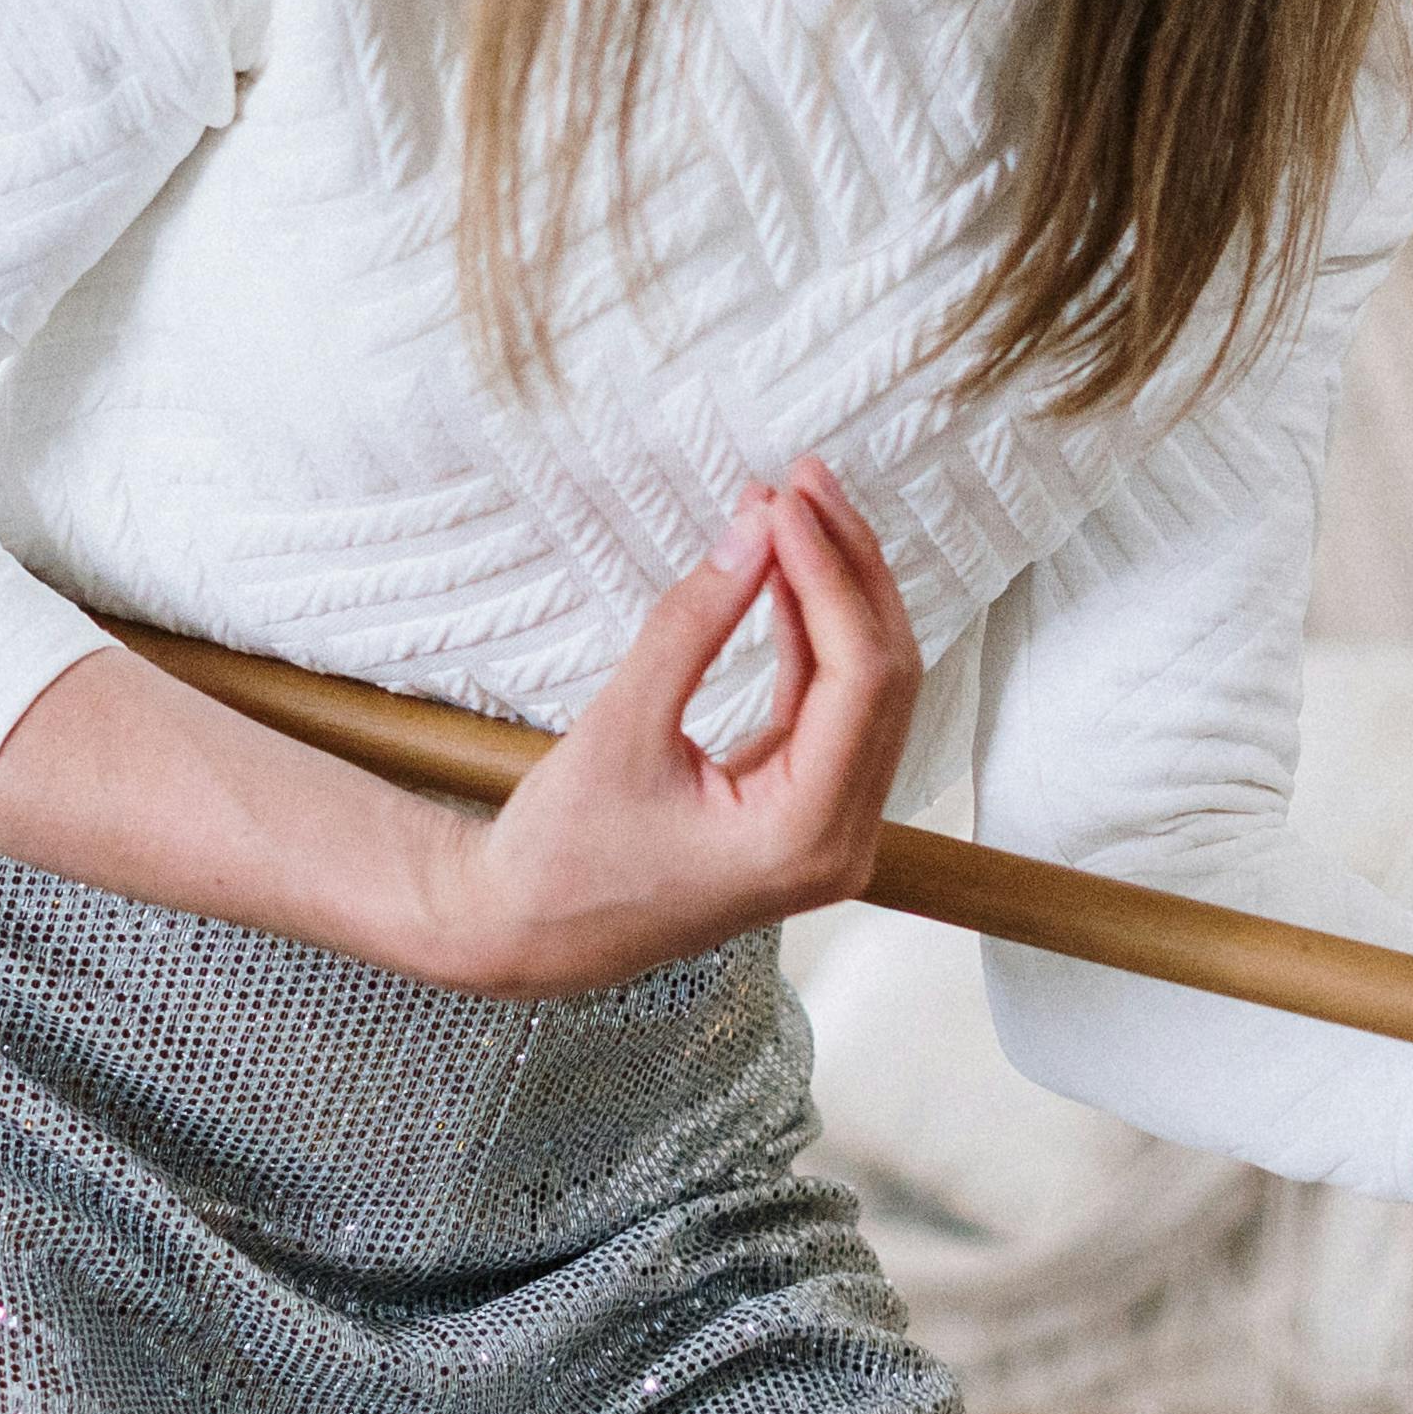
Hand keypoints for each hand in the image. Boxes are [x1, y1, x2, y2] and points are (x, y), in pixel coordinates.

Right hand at [406, 459, 921, 997]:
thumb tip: (755, 528)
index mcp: (803, 837)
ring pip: (869, 688)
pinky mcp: (806, 814)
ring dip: (836, 594)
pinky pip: (833, 708)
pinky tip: (787, 572)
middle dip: (847, 570)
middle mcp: (840, 843)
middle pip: (885, 678)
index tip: (785, 500)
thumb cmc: (560, 852)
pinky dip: (813, 636)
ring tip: (793, 508)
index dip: (831, 575)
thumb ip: (691, 626)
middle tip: (801, 481)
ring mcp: (831, 833)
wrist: (527, 932)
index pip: (859, 680)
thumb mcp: (620, 728)